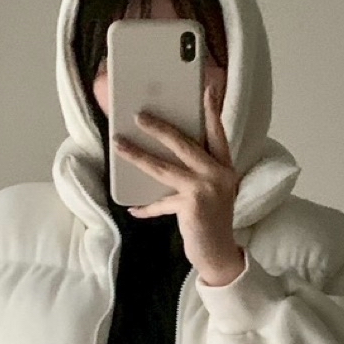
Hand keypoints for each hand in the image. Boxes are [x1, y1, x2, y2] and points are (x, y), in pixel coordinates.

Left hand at [113, 83, 245, 286]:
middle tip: (139, 115)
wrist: (220, 254)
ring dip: (137, 155)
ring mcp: (205, 189)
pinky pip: (160, 203)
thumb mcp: (212, 191)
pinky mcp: (191, 206)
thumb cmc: (212, 221)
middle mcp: (218, 174)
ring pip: (163, 167)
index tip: (206, 89)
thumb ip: (197, 172)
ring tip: (118, 145)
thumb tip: (163, 156)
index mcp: (225, 167)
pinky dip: (146, 208)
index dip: (211, 111)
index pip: (217, 133)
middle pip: (184, 143)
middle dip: (159, 128)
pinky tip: (133, 209)